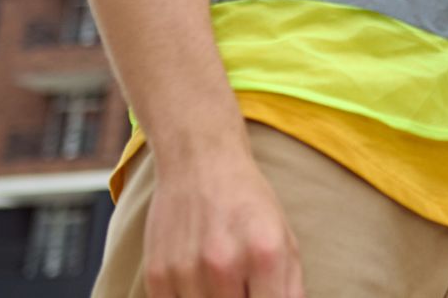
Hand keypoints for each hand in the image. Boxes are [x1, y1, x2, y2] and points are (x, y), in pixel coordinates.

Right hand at [143, 136, 303, 297]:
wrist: (199, 162)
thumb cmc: (247, 201)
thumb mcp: (284, 237)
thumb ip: (290, 286)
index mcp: (265, 254)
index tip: (262, 294)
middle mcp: (224, 263)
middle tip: (242, 283)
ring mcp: (186, 271)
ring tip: (221, 276)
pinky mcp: (157, 275)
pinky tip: (197, 278)